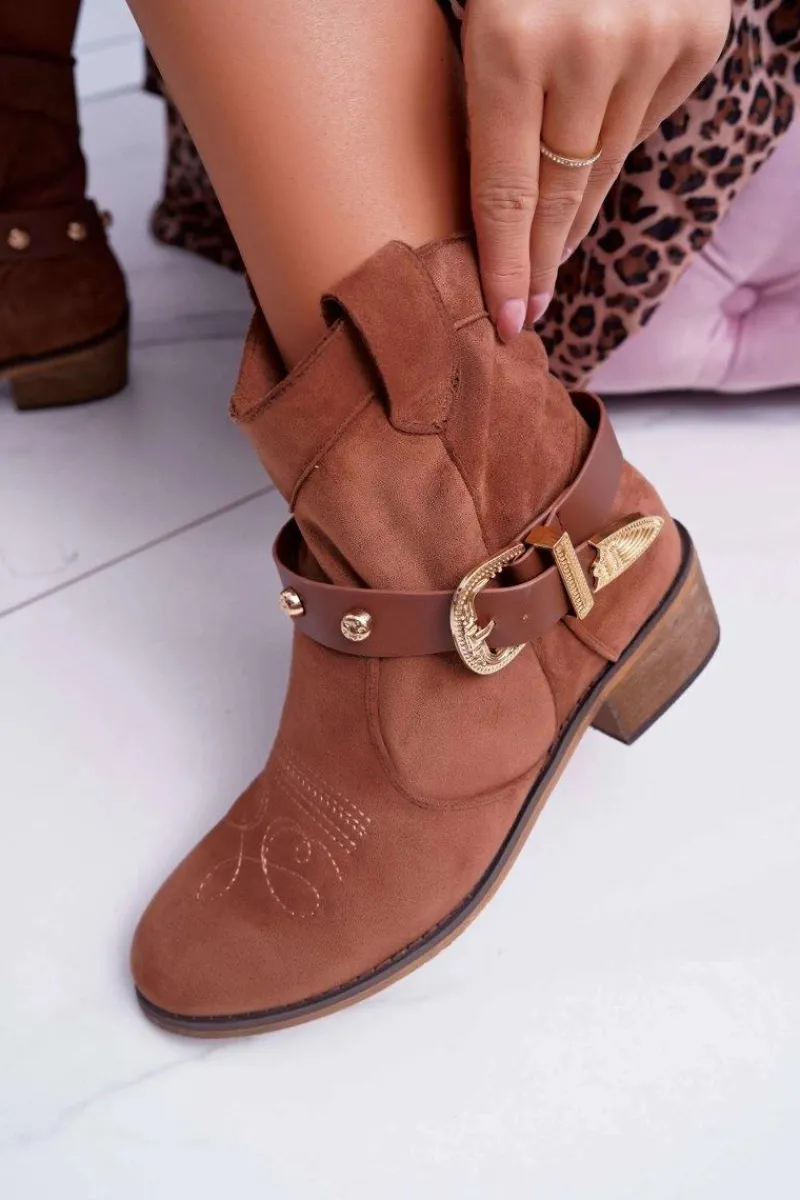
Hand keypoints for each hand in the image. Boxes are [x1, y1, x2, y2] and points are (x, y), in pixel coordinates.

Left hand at [462, 0, 730, 340]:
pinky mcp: (699, 35)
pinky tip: (594, 147)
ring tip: (556, 243)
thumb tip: (486, 201)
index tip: (507, 318)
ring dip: (579, 205)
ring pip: (608, 161)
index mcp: (510, 40)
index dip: (506, 264)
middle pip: (563, 192)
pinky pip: (649, 117)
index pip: (507, 190)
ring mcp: (655, 41)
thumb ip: (476, 87)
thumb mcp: (472, 3)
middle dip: (542, 257)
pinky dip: (620, 134)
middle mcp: (589, 48)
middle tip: (530, 304)